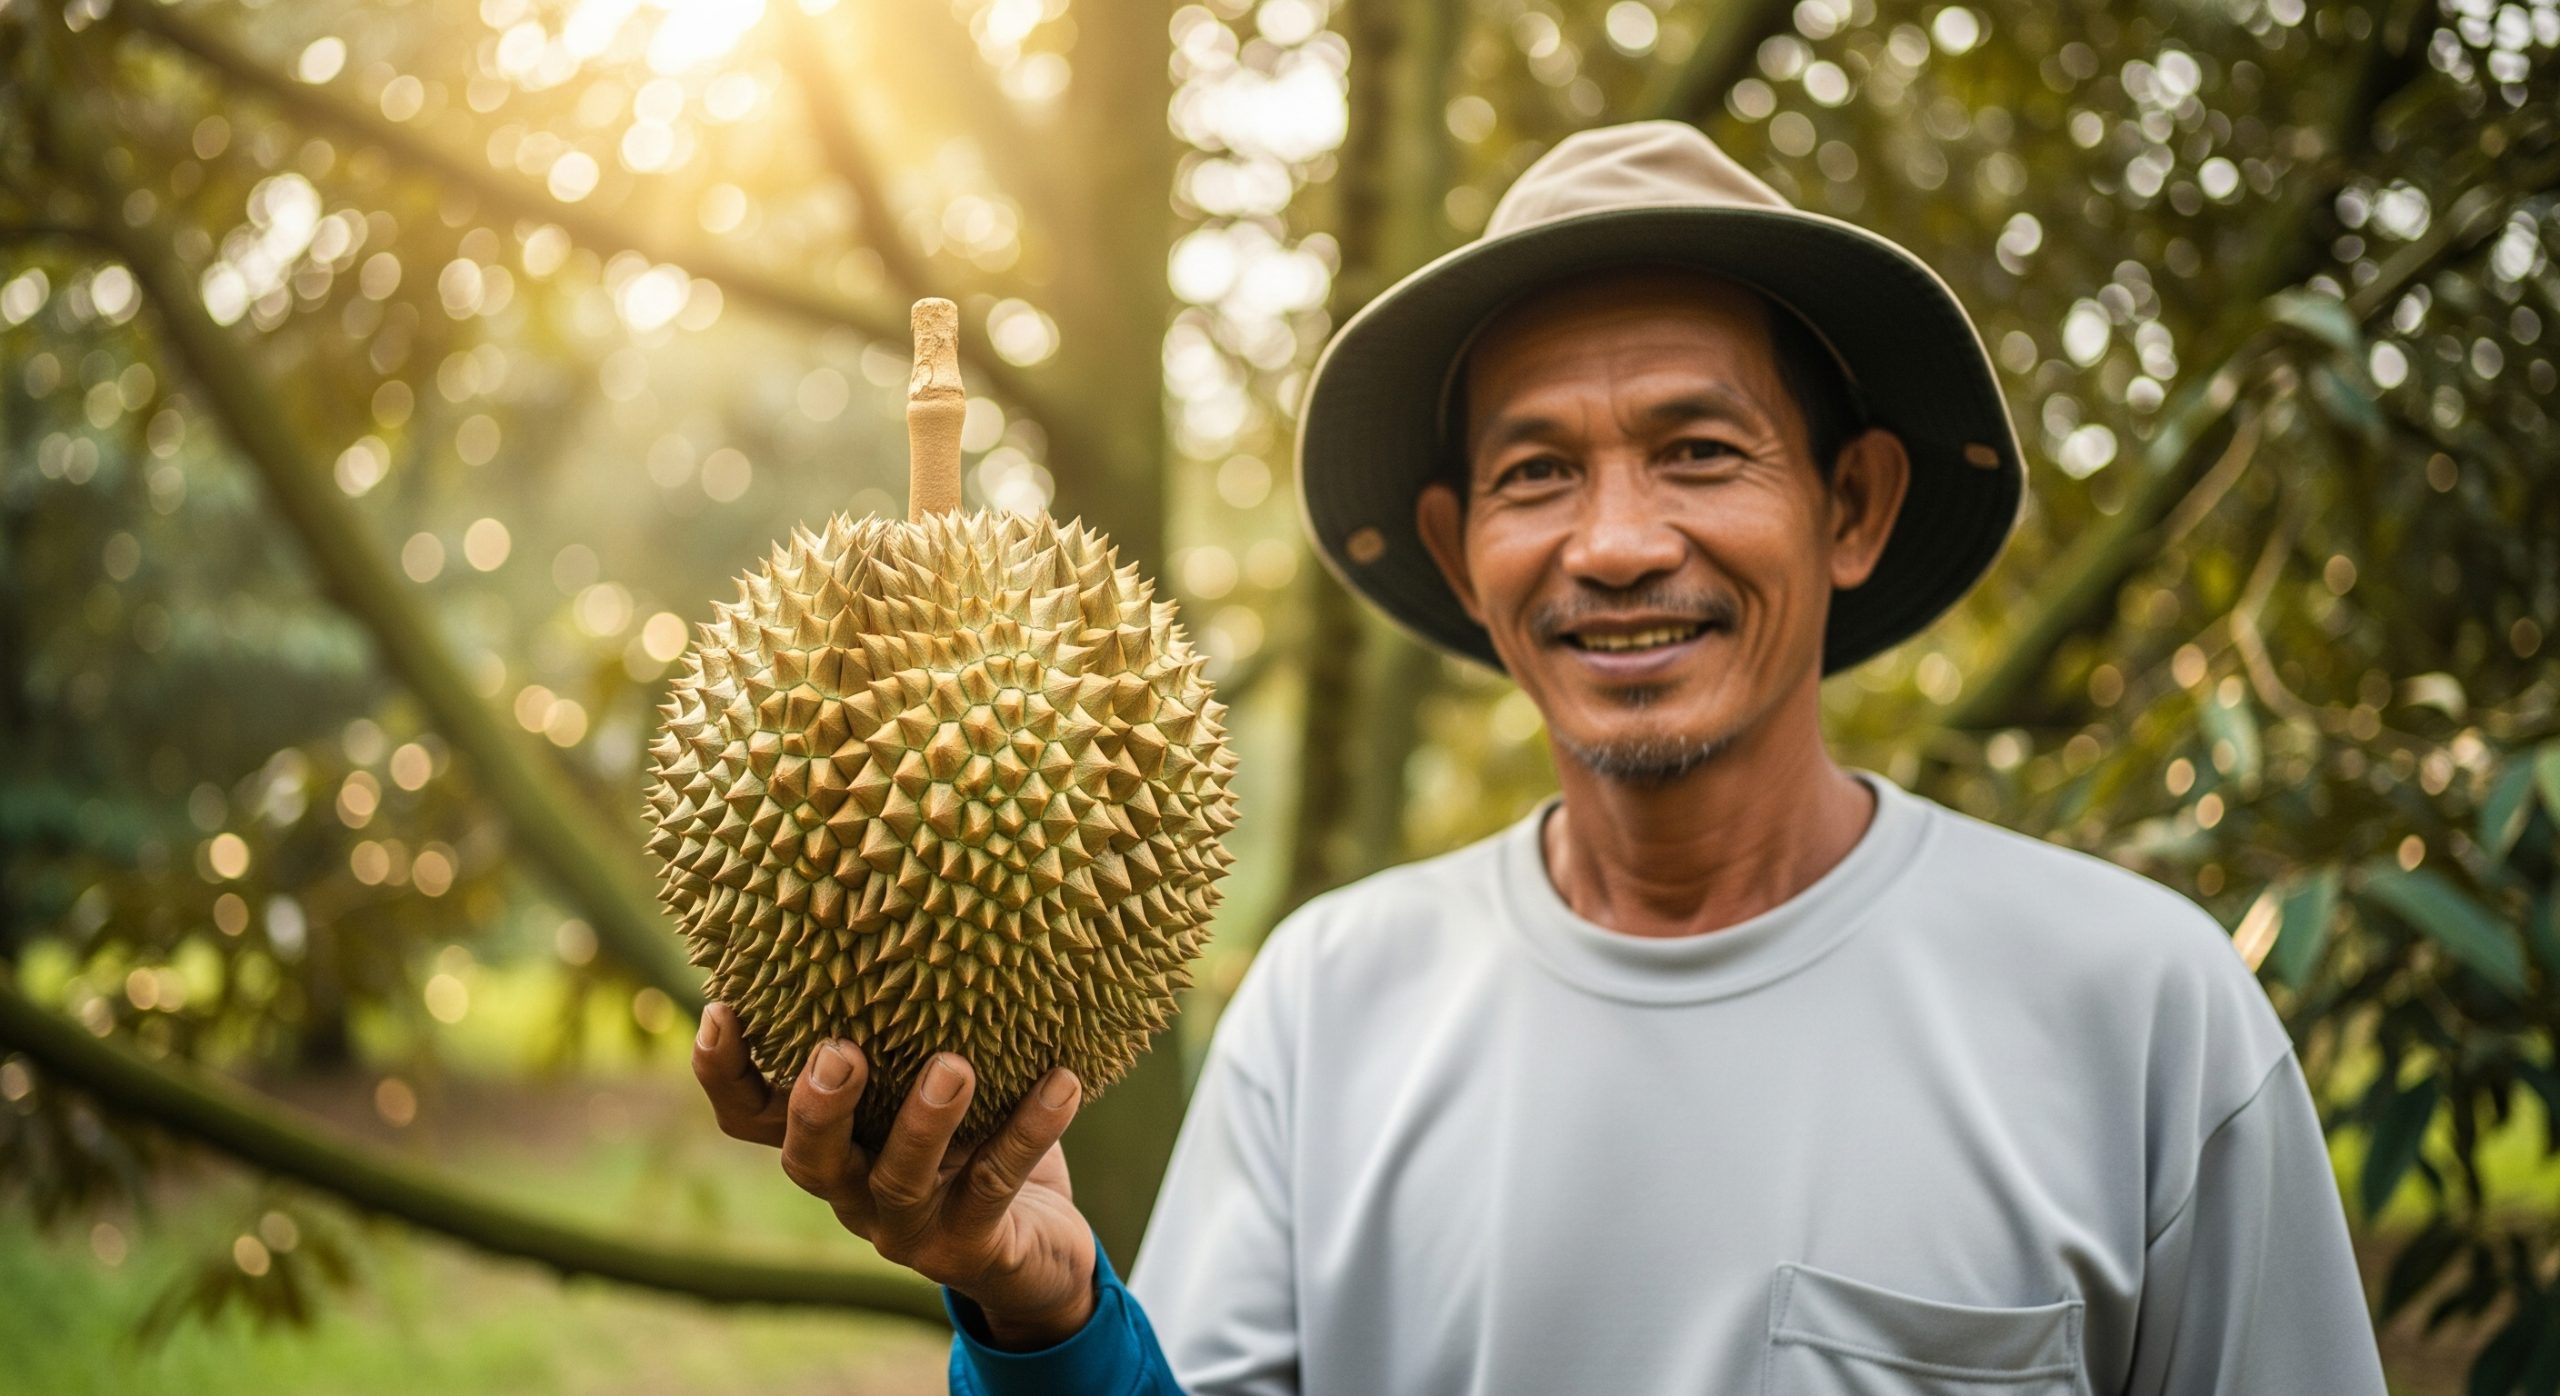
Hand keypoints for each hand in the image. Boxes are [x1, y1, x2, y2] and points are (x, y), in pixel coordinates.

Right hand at [691, 1002, 1099, 1347]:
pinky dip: (1029, 1131)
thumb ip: (904, 1030)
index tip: (723, 1008)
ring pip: (899, 1180)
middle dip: (818, 1106)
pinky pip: (997, 1185)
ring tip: (953, 1068)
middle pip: (807, 1159)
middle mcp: (852, 1188)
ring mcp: (907, 1227)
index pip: (750, 1117)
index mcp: (830, 1143)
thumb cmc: (968, 1139)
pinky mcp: (970, 1246)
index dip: (724, 1073)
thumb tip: (914, 911)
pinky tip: (1061, 1084)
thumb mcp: (923, 1083)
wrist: (1034, 1251)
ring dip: (923, 1122)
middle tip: (841, 1052)